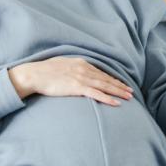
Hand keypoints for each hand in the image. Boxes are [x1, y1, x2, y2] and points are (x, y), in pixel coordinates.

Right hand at [9, 57, 133, 106]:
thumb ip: (71, 68)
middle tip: (130, 91)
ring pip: (104, 85)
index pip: (100, 72)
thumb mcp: (61, 64)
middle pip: (106, 78)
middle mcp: (84, 69)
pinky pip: (96, 93)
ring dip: (118, 91)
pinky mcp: (77, 87)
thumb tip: (75, 72)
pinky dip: (107, 98)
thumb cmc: (44, 71)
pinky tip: (116, 103)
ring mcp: (81, 78)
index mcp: (80, 63)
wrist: (34, 74)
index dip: (112, 79)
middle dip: (119, 85)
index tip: (121, 83)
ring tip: (128, 97)